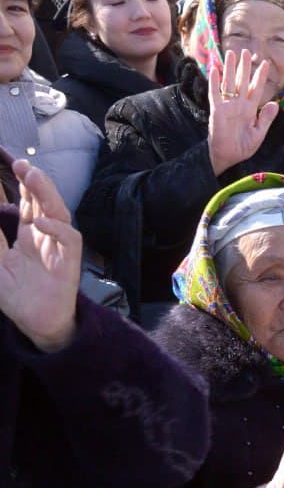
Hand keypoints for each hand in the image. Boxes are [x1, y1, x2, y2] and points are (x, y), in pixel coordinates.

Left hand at [0, 161, 80, 352]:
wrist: (36, 324)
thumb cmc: (17, 296)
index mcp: (28, 236)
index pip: (25, 204)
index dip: (20, 185)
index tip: (10, 163)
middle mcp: (45, 237)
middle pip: (43, 203)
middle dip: (34, 182)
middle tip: (21, 164)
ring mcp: (58, 248)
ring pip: (59, 213)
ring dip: (47, 194)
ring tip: (33, 177)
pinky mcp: (69, 263)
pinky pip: (70, 240)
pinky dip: (57, 229)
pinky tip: (40, 222)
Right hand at [207, 49, 280, 176]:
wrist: (228, 156)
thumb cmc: (242, 147)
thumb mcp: (259, 133)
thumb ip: (266, 118)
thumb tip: (275, 103)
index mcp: (250, 109)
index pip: (256, 88)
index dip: (260, 76)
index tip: (265, 63)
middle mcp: (239, 104)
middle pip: (242, 81)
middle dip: (245, 67)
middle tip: (247, 51)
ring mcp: (227, 106)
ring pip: (229, 83)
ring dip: (230, 68)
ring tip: (231, 53)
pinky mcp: (217, 110)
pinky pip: (215, 94)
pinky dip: (214, 82)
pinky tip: (214, 70)